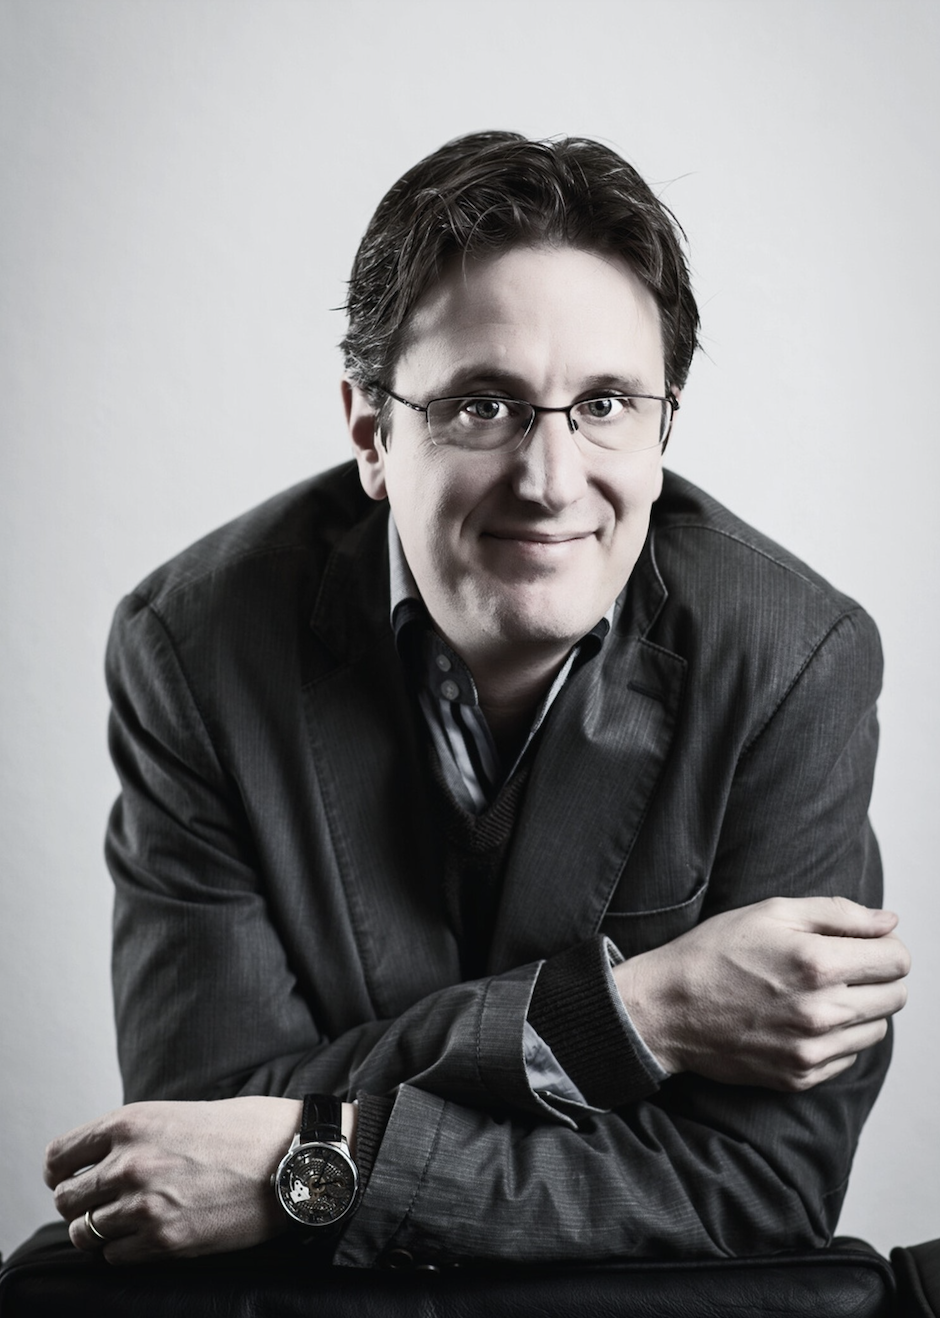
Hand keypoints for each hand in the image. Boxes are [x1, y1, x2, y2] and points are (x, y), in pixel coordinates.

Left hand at [44, 1096, 303, 1262]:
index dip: (60, 1173)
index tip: (69, 1180)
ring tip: (121, 1224)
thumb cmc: (247, 1130)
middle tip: (100, 1206)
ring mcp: (144, 1204)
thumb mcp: (181, 1113)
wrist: (294, 1157)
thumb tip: (106, 1160)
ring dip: (97, 1231)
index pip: (60, 1156)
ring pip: (84, 1232)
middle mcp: (129, 1162)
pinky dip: (122, 1250)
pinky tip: (145, 1237)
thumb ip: (138, 1135)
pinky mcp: (164, 1241)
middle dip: (79, 1204)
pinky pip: (114, 1256)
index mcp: (131, 1122)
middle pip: (66, 1199)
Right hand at [614, 896, 909, 1091]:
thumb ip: (839, 914)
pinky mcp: (800, 1076)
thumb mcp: (771, 912)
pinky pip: (848, 1057)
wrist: (668, 1008)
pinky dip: (837, 1037)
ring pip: (876, 1029)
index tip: (863, 944)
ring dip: (859, 1009)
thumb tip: (889, 923)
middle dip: (877, 976)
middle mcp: (822, 1012)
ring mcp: (812, 1050)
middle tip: (840, 966)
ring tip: (817, 993)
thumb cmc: (715, 952)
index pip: (898, 960)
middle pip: (895, 996)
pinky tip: (801, 1019)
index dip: (884, 945)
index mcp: (818, 964)